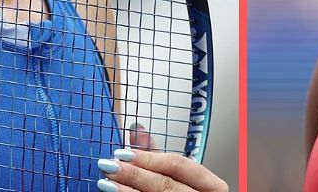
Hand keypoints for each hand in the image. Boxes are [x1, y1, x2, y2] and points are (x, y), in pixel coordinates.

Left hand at [95, 148, 227, 191]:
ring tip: (106, 182)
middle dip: (135, 174)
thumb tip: (137, 131)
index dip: (150, 158)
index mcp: (212, 186)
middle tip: (111, 165)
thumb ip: (159, 158)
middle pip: (166, 185)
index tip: (124, 153)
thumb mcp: (179, 178)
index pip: (180, 165)